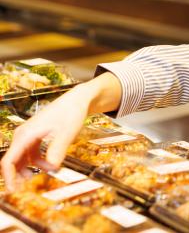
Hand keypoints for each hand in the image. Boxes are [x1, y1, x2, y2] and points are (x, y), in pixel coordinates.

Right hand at [1, 73, 121, 190]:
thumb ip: (57, 150)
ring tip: (47, 171)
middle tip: (29, 187)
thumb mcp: (66, 133)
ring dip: (31, 168)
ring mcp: (28, 135)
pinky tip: (50, 165)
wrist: (77, 100)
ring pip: (22, 158)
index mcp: (25, 135)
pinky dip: (38, 161)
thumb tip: (52, 168)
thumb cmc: (71, 113)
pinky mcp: (35, 136)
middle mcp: (22, 135)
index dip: (9, 177)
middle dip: (19, 175)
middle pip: (12, 161)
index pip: (8, 160)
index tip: (13, 190)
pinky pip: (30, 153)